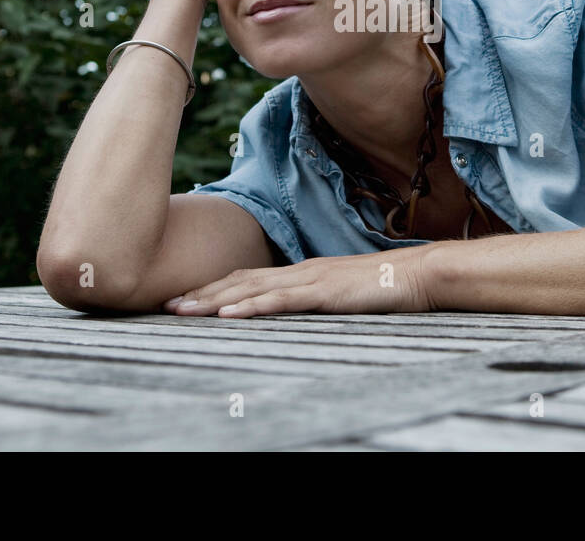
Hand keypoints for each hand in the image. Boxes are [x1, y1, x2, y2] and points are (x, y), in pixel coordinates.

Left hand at [163, 244, 439, 318]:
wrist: (416, 274)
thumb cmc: (382, 288)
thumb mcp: (340, 293)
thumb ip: (315, 298)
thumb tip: (293, 308)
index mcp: (301, 272)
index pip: (248, 279)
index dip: (215, 288)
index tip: (185, 298)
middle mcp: (298, 271)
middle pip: (240, 281)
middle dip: (202, 293)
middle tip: (167, 304)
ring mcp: (310, 279)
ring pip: (252, 289)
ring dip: (214, 300)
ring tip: (184, 309)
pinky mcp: (324, 292)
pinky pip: (281, 300)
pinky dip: (252, 306)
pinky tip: (229, 313)